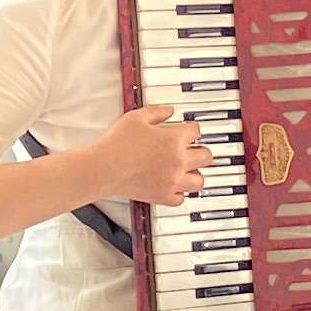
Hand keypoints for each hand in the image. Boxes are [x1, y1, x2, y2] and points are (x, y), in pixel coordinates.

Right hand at [89, 102, 212, 206]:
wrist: (104, 168)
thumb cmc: (117, 143)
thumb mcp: (137, 117)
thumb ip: (157, 112)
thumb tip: (169, 111)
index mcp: (174, 139)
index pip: (196, 131)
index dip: (192, 129)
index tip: (188, 131)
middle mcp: (178, 160)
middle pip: (206, 156)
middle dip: (200, 151)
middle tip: (194, 151)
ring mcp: (172, 180)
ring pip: (200, 181)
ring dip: (195, 174)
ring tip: (188, 171)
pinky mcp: (163, 196)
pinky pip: (181, 199)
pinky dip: (179, 193)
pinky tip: (173, 186)